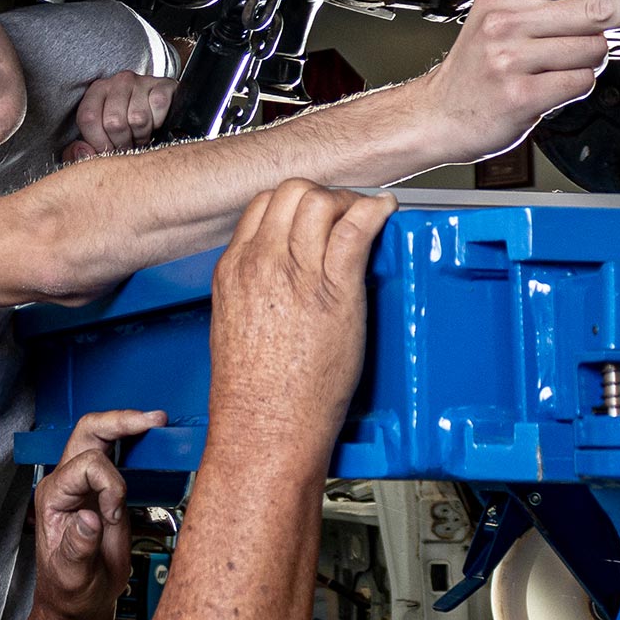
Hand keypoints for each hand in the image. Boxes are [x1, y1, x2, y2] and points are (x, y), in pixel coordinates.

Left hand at [32, 408, 166, 619]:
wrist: (78, 601)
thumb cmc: (71, 591)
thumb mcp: (72, 577)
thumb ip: (78, 549)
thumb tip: (89, 518)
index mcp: (53, 498)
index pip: (87, 466)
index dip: (111, 486)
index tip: (115, 516)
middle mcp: (65, 483)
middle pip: (88, 432)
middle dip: (120, 421)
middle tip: (153, 420)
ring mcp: (83, 482)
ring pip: (99, 434)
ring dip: (128, 424)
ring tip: (156, 421)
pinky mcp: (102, 487)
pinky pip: (115, 451)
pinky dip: (134, 439)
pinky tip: (150, 437)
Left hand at [62, 72, 176, 160]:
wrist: (163, 110)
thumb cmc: (128, 126)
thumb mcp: (103, 136)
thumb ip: (86, 149)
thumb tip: (81, 152)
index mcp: (97, 91)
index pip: (89, 118)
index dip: (98, 142)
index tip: (108, 151)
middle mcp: (118, 82)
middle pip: (114, 122)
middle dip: (123, 142)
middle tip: (128, 144)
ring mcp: (142, 81)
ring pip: (138, 118)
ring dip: (142, 135)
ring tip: (141, 135)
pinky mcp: (164, 85)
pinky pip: (158, 107)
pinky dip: (158, 123)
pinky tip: (155, 123)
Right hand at [209, 180, 395, 444]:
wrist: (266, 427)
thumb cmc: (253, 394)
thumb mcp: (234, 326)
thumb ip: (252, 290)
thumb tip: (276, 275)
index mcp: (234, 271)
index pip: (262, 207)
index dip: (292, 204)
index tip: (311, 216)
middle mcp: (262, 263)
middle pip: (291, 193)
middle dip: (321, 197)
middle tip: (341, 216)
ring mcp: (297, 273)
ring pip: (320, 201)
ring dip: (346, 203)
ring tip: (362, 219)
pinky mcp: (334, 289)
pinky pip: (356, 229)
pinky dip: (375, 212)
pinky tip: (386, 213)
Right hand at [423, 0, 619, 160]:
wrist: (440, 116)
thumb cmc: (476, 70)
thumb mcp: (508, 23)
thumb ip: (560, 1)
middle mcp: (505, 21)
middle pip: (596, 8)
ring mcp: (511, 58)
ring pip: (593, 51)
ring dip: (592, 61)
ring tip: (558, 68)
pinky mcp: (522, 94)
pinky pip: (581, 83)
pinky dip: (577, 86)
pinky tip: (550, 88)